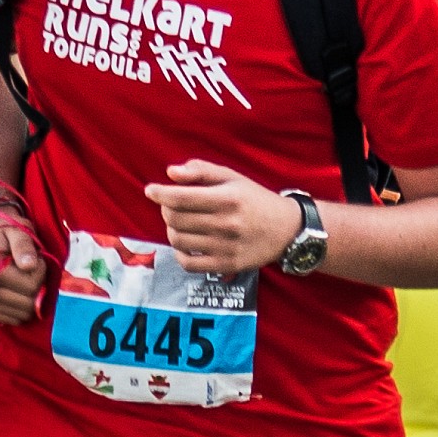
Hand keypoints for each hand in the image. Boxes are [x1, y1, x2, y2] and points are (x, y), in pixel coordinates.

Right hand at [0, 212, 46, 326]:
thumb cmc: (5, 234)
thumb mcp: (17, 231)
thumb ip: (24, 245)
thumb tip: (29, 265)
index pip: (31, 286)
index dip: (40, 272)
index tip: (35, 260)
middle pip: (28, 304)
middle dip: (36, 288)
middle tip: (31, 272)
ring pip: (22, 315)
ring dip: (29, 300)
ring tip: (23, 281)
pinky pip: (13, 320)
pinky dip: (20, 309)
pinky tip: (18, 293)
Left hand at [143, 162, 302, 274]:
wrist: (287, 230)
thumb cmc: (254, 200)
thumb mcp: (233, 178)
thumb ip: (201, 171)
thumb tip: (170, 172)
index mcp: (227, 199)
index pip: (181, 198)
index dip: (160, 193)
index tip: (150, 190)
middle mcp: (226, 224)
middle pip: (175, 218)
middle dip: (166, 209)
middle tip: (173, 205)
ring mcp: (225, 247)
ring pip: (178, 240)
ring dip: (172, 229)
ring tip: (181, 222)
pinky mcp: (226, 266)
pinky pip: (187, 263)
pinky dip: (180, 252)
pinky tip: (186, 243)